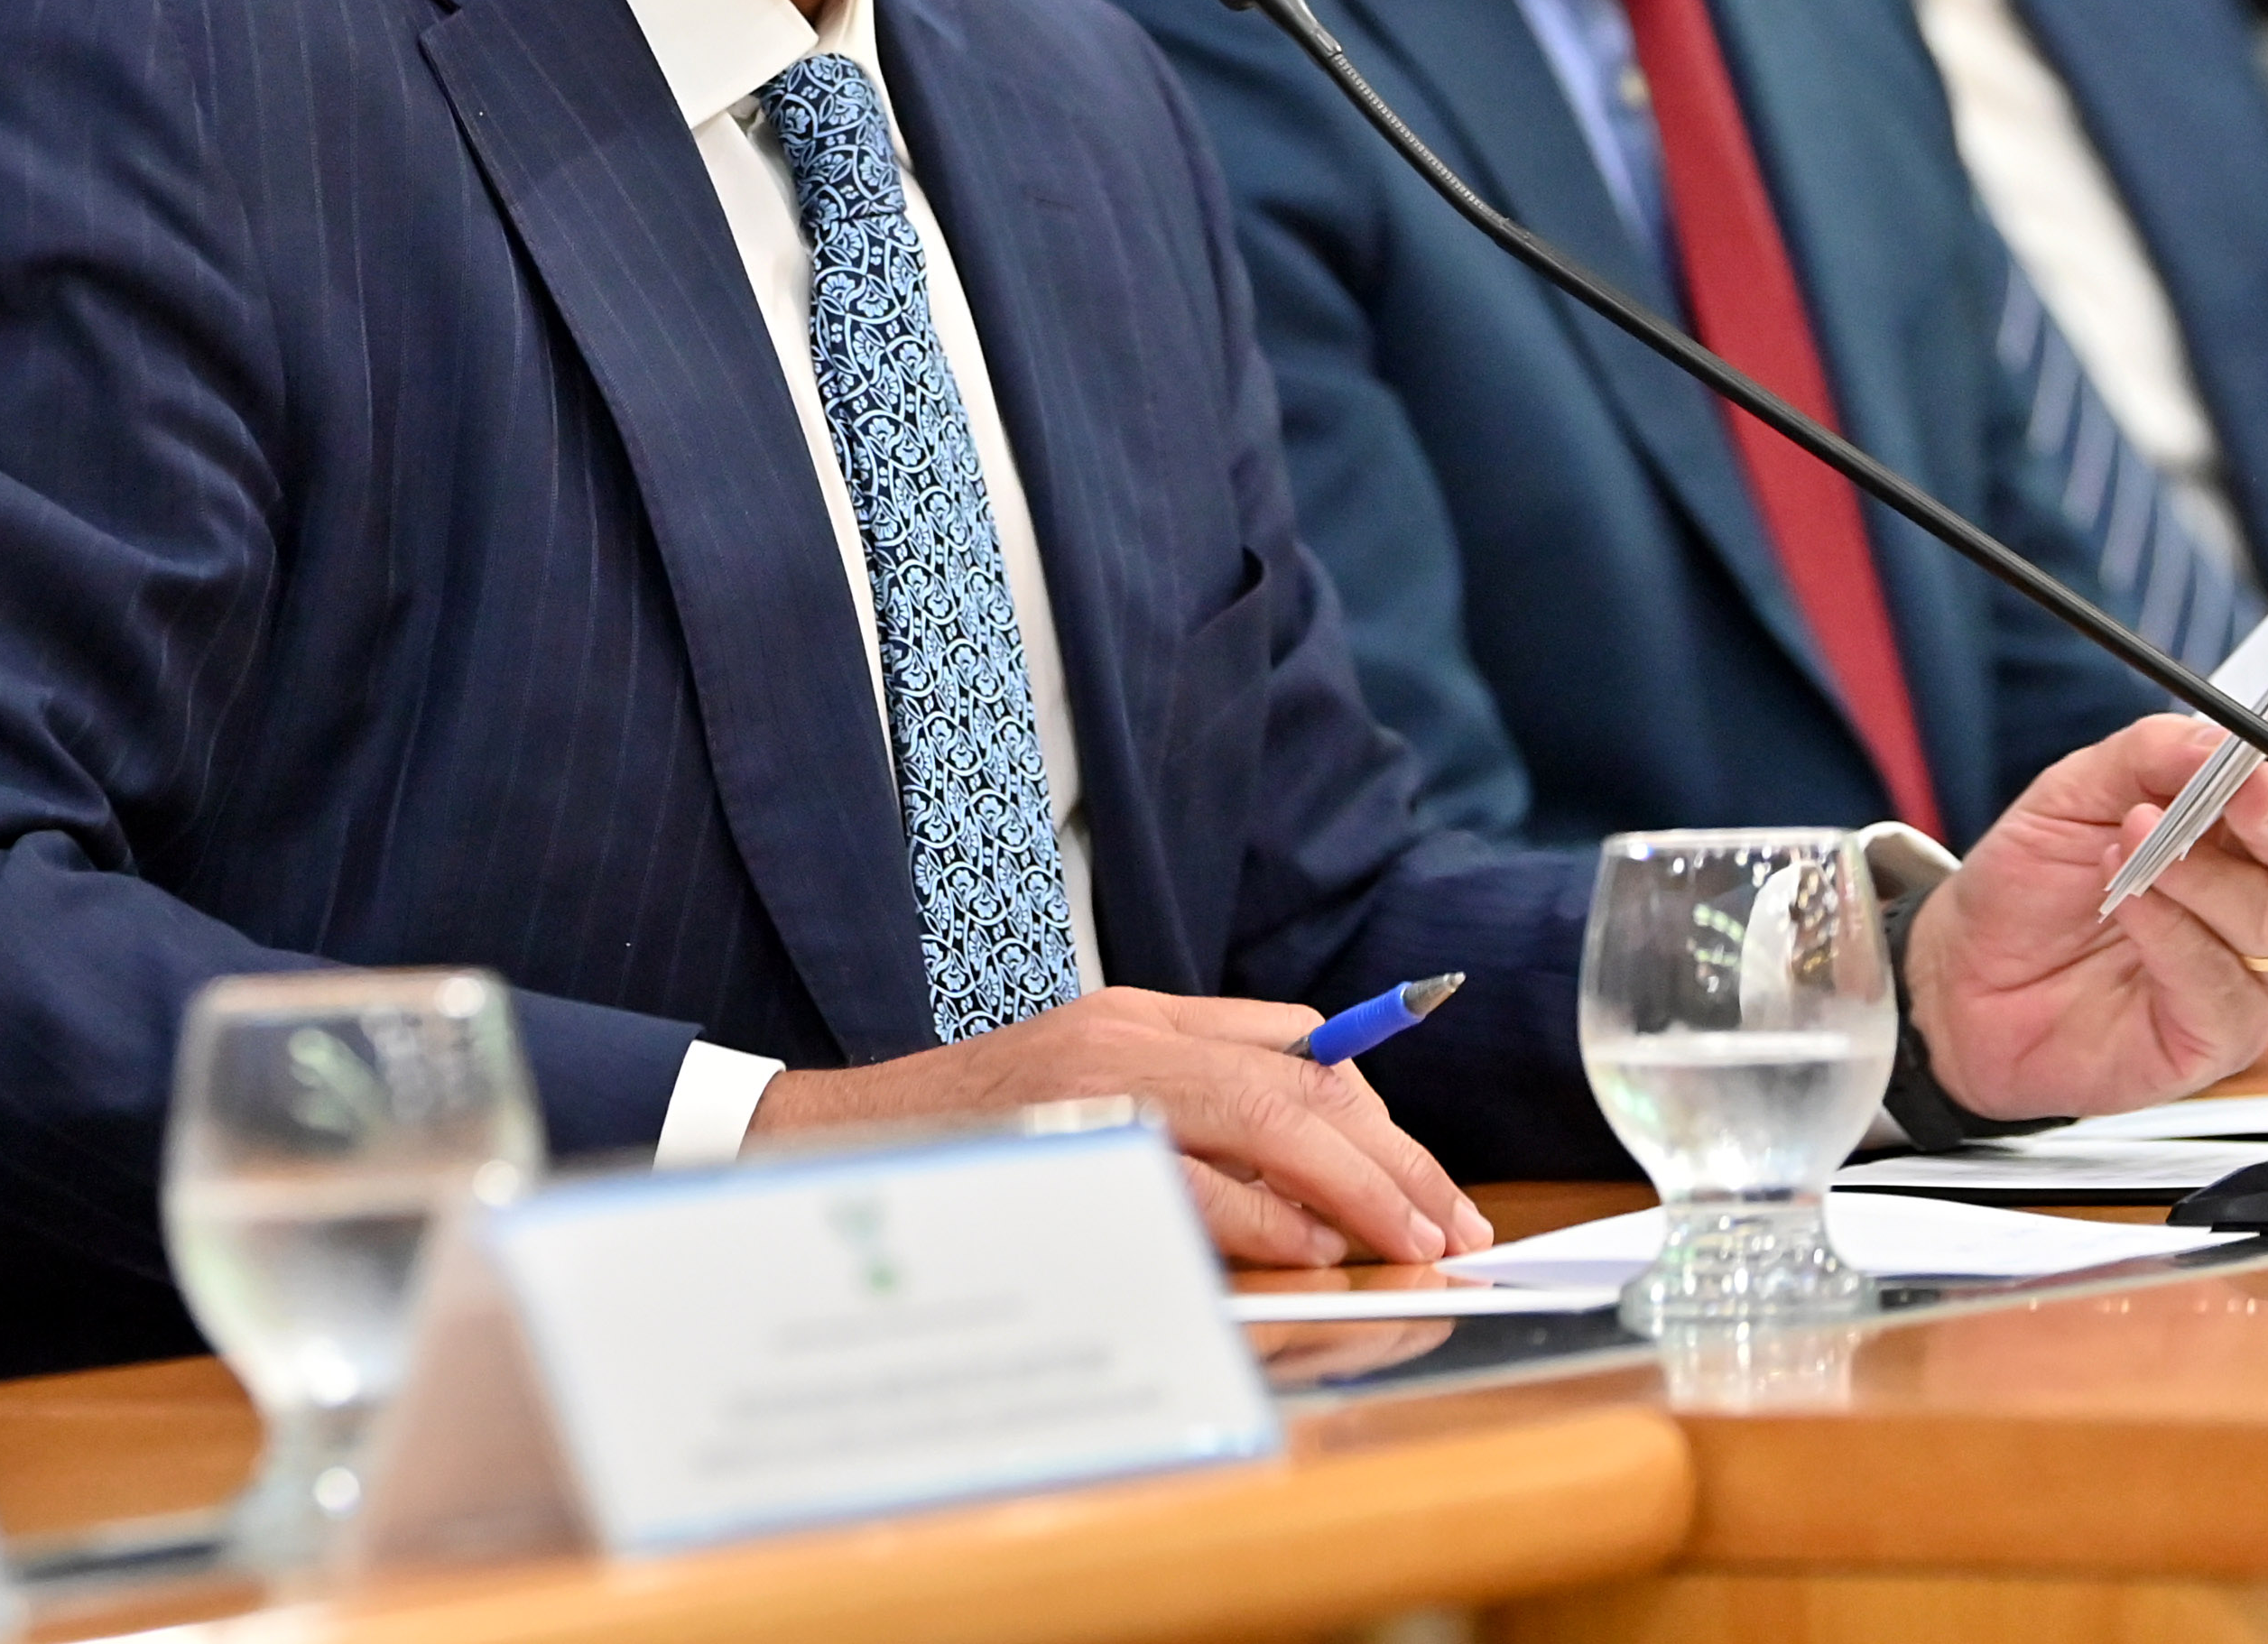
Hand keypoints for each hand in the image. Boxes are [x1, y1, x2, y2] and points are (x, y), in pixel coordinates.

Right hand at [741, 986, 1495, 1268]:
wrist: (817, 1143)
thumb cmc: (959, 1145)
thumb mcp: (1085, 1104)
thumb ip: (1186, 1120)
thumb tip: (1310, 1195)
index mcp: (1139, 1016)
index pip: (1299, 1045)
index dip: (1380, 1117)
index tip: (1432, 1190)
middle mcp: (1126, 1029)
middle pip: (1304, 1078)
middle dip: (1393, 1157)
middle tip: (1451, 1227)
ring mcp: (1095, 1075)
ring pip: (1268, 1110)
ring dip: (1355, 1183)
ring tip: (1408, 1242)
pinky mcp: (1065, 1131)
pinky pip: (1194, 1169)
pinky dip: (1264, 1213)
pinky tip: (1309, 1251)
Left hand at [1908, 708, 2267, 1121]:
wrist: (1965, 980)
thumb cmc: (2031, 886)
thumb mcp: (2073, 795)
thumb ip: (2147, 756)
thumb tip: (2216, 737)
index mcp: (2238, 831)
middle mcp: (2261, 900)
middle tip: (2243, 785)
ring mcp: (2248, 974)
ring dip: (2204, 873)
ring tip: (2135, 837)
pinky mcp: (2219, 1037)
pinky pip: (2222, 985)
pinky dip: (2175, 933)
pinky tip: (2130, 902)